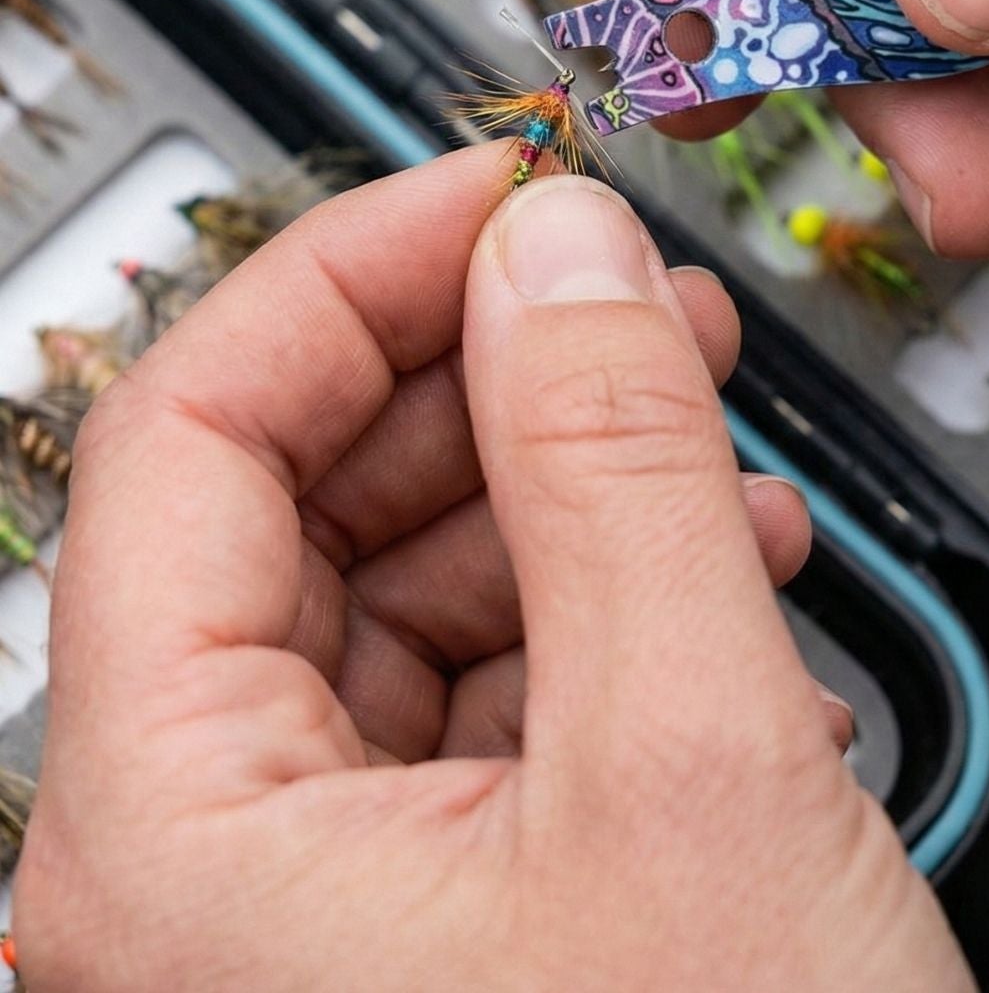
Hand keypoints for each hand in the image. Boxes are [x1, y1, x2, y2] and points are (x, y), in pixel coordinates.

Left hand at [15, 149, 968, 991]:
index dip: (345, 271)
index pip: (186, 433)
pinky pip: (472, 704)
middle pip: (297, 507)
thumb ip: (604, 462)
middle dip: (476, 371)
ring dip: (553, 483)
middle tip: (612, 292)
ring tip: (689, 422)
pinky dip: (588, 609)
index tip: (488, 192)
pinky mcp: (426, 933)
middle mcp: (197, 883)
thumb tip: (554, 249)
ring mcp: (310, 915)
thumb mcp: (689, 767)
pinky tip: (702, 568)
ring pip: (398, 598)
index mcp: (164, 844)